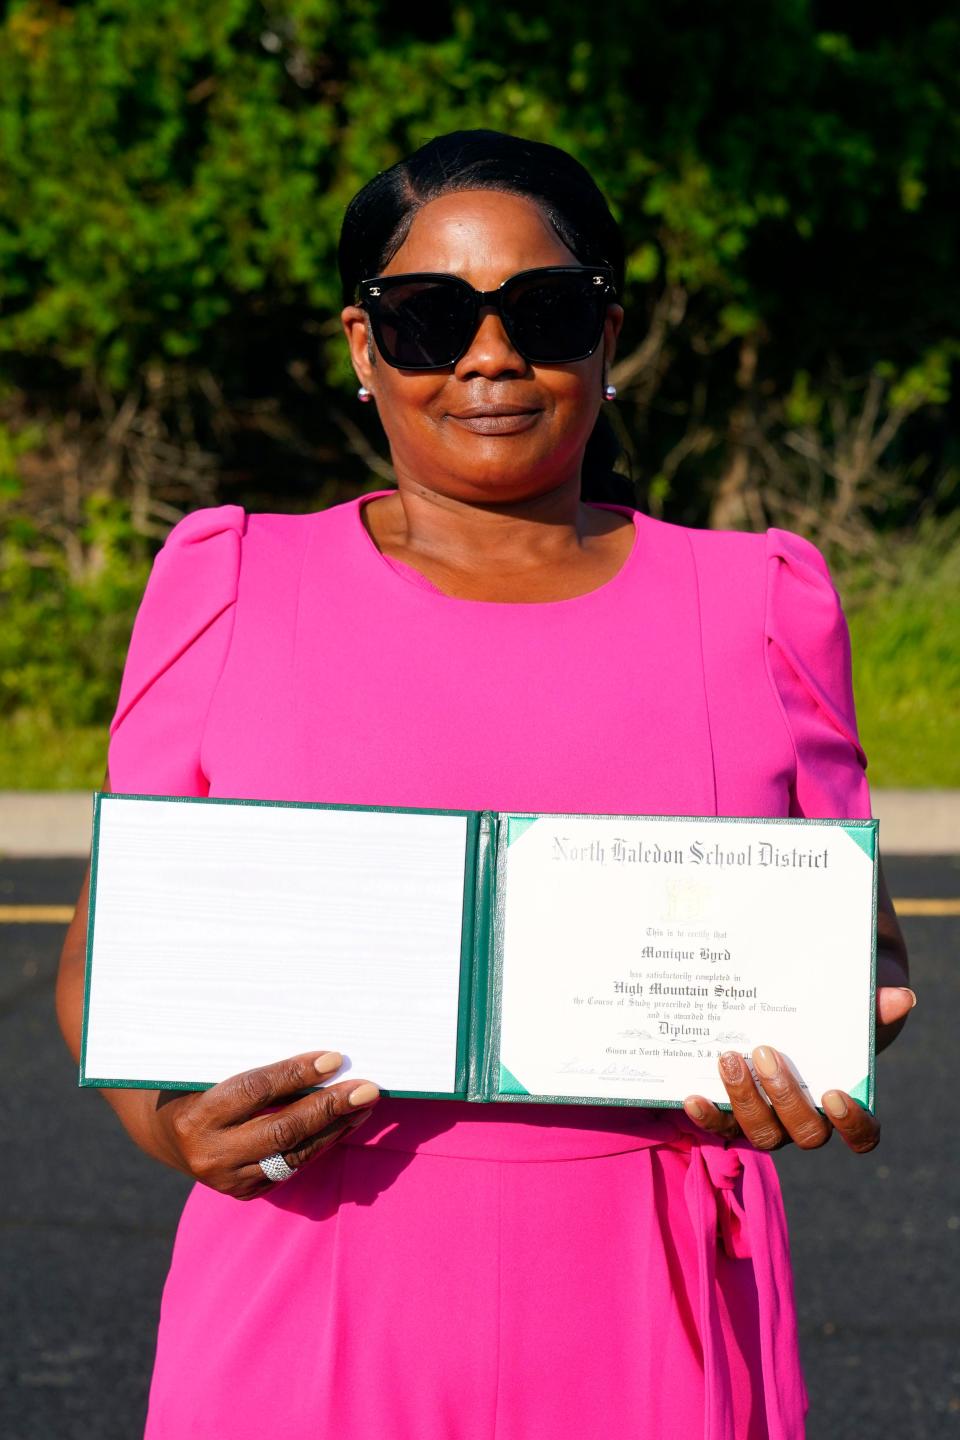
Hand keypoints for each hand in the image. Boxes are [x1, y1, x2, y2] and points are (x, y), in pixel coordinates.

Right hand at [152, 1050, 379, 1198]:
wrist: (163, 1132)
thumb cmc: (193, 1085)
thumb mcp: (210, 1071)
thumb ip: (253, 1069)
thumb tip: (317, 1057)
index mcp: (197, 1116)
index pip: (256, 1092)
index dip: (297, 1074)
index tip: (334, 1058)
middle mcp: (211, 1154)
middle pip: (282, 1129)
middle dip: (330, 1107)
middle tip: (367, 1088)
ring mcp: (229, 1180)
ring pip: (294, 1154)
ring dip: (336, 1128)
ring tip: (365, 1104)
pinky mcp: (245, 1192)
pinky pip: (292, 1167)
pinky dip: (321, 1144)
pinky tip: (344, 1124)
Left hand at [682, 983, 916, 1153]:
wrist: (785, 1020)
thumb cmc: (824, 1020)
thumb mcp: (846, 1011)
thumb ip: (872, 1007)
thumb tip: (901, 997)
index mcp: (842, 1105)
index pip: (862, 1135)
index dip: (852, 1124)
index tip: (834, 1092)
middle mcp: (806, 1123)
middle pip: (805, 1133)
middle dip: (785, 1096)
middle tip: (765, 1052)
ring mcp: (769, 1123)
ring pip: (762, 1134)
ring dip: (744, 1100)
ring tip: (728, 1057)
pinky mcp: (732, 1117)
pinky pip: (720, 1129)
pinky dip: (707, 1116)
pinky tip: (693, 1094)